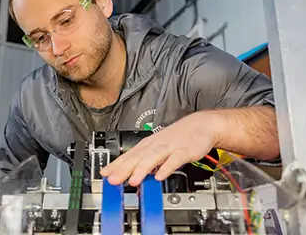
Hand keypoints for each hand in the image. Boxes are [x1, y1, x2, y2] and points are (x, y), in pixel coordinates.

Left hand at [99, 112, 218, 186]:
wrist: (201, 125)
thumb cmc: (178, 138)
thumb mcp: (159, 150)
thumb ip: (146, 164)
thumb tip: (133, 179)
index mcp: (148, 145)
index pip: (128, 156)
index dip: (116, 165)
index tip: (104, 175)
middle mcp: (156, 145)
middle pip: (137, 158)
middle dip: (124, 169)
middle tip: (113, 180)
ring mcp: (170, 147)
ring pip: (153, 158)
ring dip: (142, 169)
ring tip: (133, 181)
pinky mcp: (184, 151)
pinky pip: (174, 160)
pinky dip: (166, 168)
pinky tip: (159, 176)